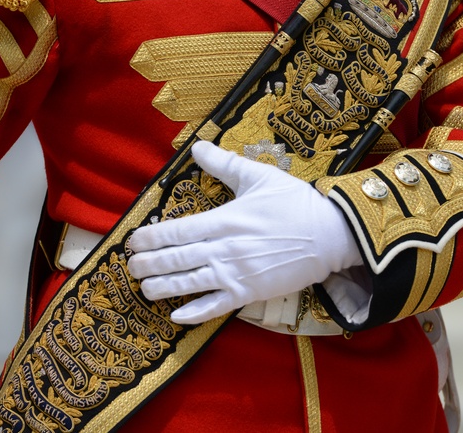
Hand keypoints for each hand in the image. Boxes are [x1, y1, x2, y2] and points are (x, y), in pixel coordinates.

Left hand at [128, 141, 361, 324]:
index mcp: (223, 220)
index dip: (149, 238)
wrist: (331, 235)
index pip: (175, 232)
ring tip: (144, 288)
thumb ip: (224, 164)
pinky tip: (176, 316)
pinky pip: (215, 307)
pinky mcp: (249, 293)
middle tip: (130, 266)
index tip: (132, 240)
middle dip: (147, 265)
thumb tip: (196, 146)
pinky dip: (194, 314)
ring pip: (188, 285)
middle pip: (174, 260)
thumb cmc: (295, 203)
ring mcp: (235, 274)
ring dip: (162, 288)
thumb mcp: (259, 176)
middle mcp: (223, 250)